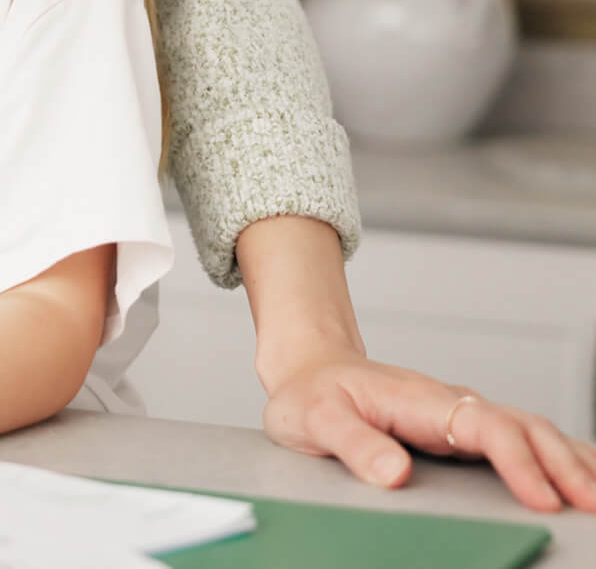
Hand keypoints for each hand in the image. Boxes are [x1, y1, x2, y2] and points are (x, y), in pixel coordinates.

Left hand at [262, 349, 595, 512]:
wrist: (308, 370)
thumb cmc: (309, 395)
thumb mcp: (314, 420)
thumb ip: (353, 444)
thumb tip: (396, 477)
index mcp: (418, 399)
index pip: (483, 425)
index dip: (518, 461)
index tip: (543, 498)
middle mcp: (449, 403)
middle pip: (523, 426)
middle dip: (564, 465)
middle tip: (594, 505)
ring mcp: (460, 414)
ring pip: (531, 429)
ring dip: (570, 459)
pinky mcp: (463, 429)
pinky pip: (521, 437)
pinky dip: (558, 453)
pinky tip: (582, 474)